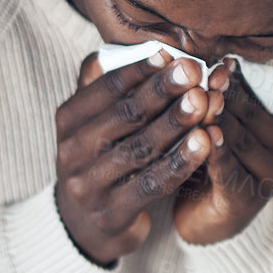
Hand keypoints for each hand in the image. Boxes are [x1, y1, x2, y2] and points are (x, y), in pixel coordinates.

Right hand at [53, 48, 223, 265]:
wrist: (84, 226)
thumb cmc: (98, 161)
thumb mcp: (90, 123)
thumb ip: (102, 87)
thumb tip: (121, 46)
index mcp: (67, 121)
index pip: (105, 88)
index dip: (140, 70)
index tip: (172, 54)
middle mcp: (71, 152)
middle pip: (124, 116)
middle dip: (163, 91)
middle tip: (195, 73)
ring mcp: (88, 185)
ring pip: (140, 149)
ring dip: (175, 124)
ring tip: (205, 103)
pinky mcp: (111, 214)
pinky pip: (151, 184)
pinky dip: (180, 162)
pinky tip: (204, 143)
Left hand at [173, 57, 272, 245]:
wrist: (202, 217)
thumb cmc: (206, 159)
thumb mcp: (214, 123)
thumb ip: (217, 97)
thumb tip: (206, 59)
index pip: (262, 97)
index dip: (239, 80)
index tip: (221, 62)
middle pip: (253, 117)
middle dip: (229, 96)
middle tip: (208, 76)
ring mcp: (269, 177)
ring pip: (243, 142)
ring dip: (222, 120)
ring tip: (204, 101)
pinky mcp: (247, 200)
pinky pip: (230, 171)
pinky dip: (218, 153)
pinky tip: (206, 136)